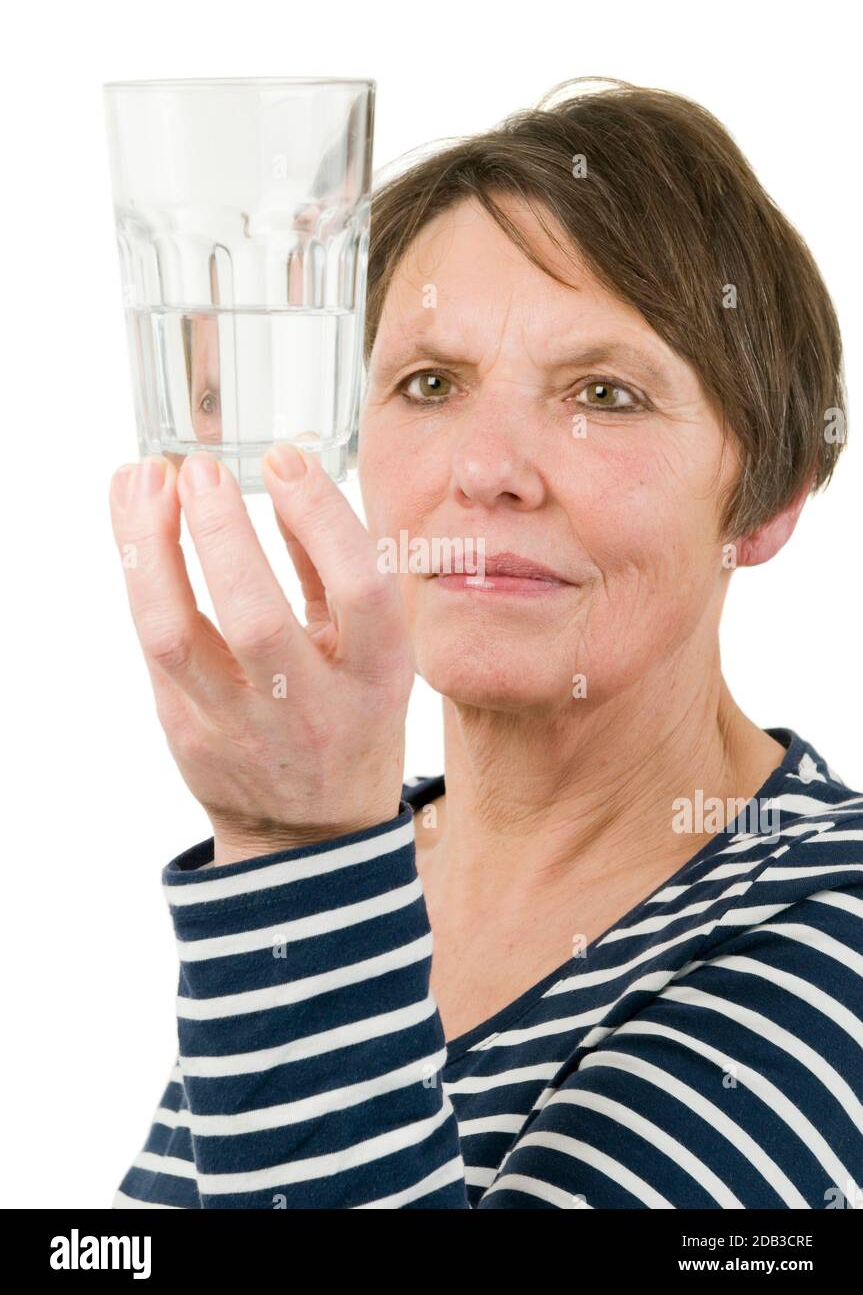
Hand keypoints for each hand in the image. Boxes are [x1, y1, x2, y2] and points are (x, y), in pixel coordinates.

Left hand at [109, 446, 413, 864]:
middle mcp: (309, 709)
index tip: (282, 459)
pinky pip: (149, 644)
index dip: (320, 517)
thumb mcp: (371, 651)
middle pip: (257, 618)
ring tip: (142, 480)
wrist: (308, 835)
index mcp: (376, 678)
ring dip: (151, 549)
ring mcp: (239, 728)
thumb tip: (287, 472)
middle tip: (199, 469)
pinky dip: (137, 572)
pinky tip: (132, 516)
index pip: (358, 589)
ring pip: (175, 636)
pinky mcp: (185, 732)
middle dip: (221, 533)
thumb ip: (332, 567)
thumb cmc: (348, 718)